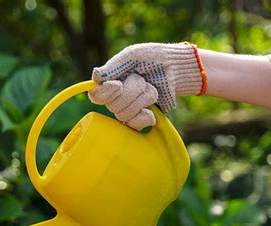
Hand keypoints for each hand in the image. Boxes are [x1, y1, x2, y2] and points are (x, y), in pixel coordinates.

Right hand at [88, 42, 206, 129]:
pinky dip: (145, 116)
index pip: (96, 95)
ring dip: (142, 99)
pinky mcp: (140, 119)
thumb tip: (95, 76)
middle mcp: (115, 98)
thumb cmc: (153, 57)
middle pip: (112, 106)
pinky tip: (151, 108)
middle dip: (132, 91)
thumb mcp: (132, 55)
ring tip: (151, 88)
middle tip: (143, 80)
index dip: (105, 93)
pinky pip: (134, 125)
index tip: (118, 85)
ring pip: (124, 115)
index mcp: (109, 82)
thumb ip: (114, 66)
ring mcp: (128, 109)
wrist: (175, 69)